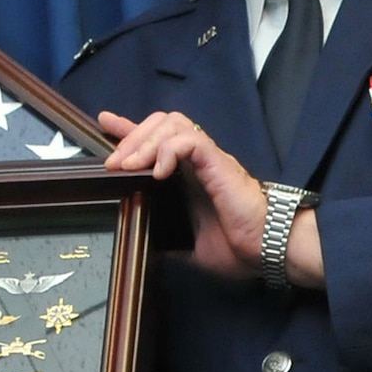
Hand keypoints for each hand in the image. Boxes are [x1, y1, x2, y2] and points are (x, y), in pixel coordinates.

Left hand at [99, 109, 323, 286]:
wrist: (267, 249)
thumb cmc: (238, 246)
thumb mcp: (188, 245)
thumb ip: (166, 237)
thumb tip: (143, 243)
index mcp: (188, 175)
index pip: (156, 140)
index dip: (130, 129)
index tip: (105, 122)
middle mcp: (197, 160)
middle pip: (160, 122)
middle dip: (131, 136)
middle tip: (113, 162)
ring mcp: (208, 158)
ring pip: (173, 123)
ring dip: (145, 140)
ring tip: (130, 165)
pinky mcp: (218, 162)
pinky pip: (190, 140)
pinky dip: (169, 149)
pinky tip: (159, 171)